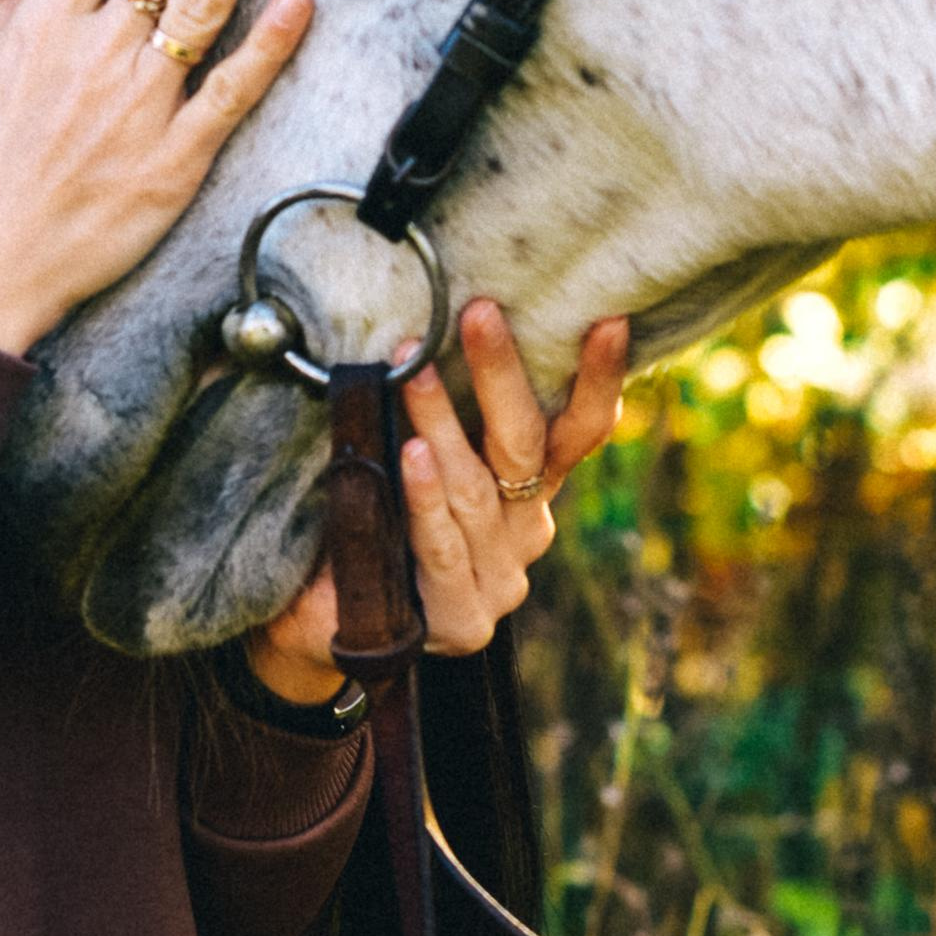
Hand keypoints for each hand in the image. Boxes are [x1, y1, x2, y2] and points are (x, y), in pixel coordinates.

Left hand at [245, 303, 630, 700]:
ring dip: (441, 422)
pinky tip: (411, 457)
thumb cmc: (374, 520)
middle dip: (502, 374)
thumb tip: (430, 327)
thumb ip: (446, 418)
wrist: (327, 621)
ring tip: (414, 370)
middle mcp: (525, 532)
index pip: (579, 432)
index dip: (599, 380)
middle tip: (479, 313)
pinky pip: (442, 547)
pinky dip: (425, 498)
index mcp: (530, 490)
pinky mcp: (463, 620)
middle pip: (526, 446)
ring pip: (475, 490)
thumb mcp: (420, 458)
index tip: (608, 321)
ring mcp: (499, 580)